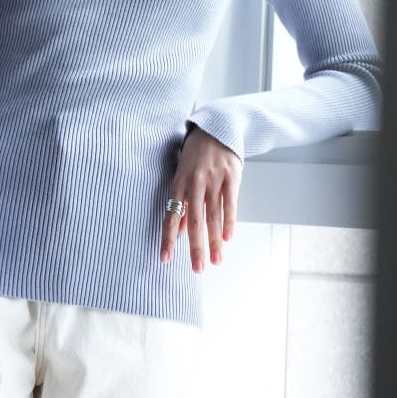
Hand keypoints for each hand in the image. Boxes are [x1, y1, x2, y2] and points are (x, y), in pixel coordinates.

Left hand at [160, 125, 241, 270]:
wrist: (217, 128)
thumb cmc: (196, 156)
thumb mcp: (183, 175)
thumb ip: (181, 203)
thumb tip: (177, 231)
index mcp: (178, 183)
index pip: (171, 216)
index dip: (167, 239)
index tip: (164, 259)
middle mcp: (195, 182)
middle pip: (193, 220)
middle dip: (195, 247)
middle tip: (198, 269)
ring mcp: (214, 179)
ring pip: (213, 215)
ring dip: (215, 241)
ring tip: (216, 261)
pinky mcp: (232, 175)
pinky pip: (230, 202)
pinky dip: (229, 221)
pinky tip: (228, 238)